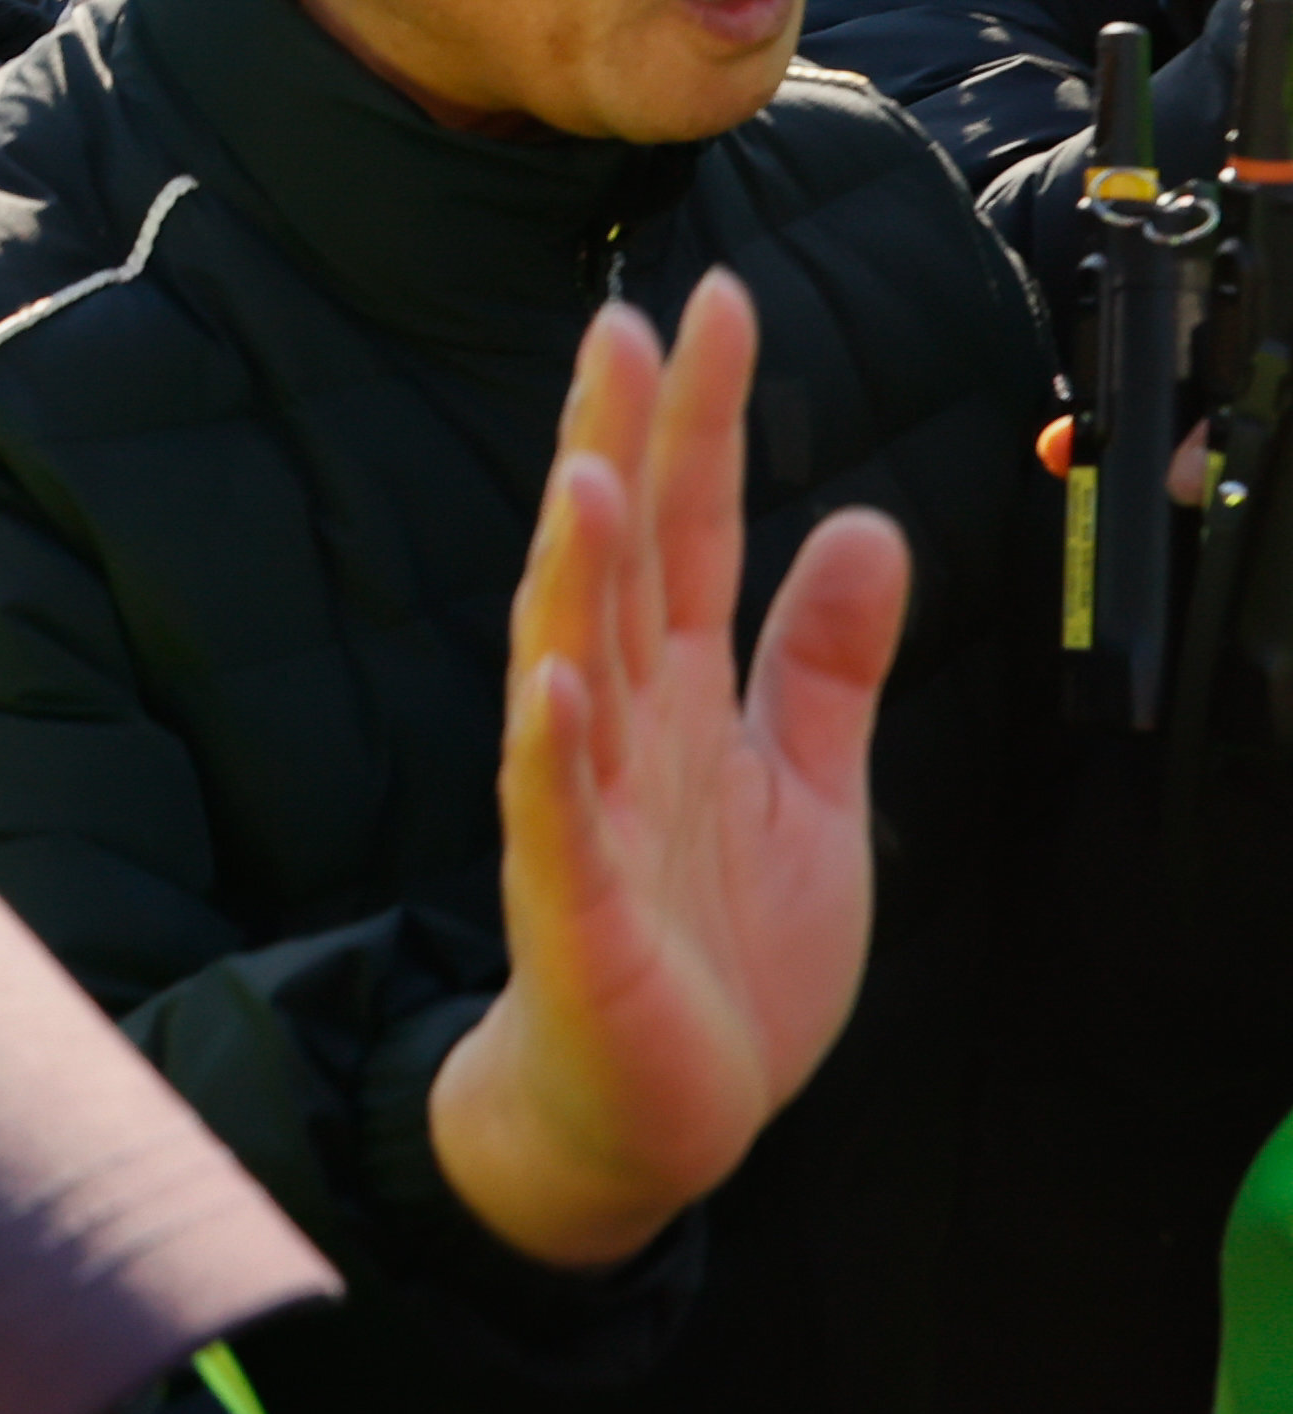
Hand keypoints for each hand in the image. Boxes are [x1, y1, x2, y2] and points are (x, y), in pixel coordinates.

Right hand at [427, 274, 908, 1270]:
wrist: (663, 1111)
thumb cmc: (721, 955)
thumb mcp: (808, 787)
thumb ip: (823, 661)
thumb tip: (861, 522)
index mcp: (683, 690)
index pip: (689, 525)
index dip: (702, 417)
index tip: (713, 303)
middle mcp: (625, 724)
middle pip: (619, 560)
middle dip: (621, 446)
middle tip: (627, 325)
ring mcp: (589, 806)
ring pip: (572, 661)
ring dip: (573, 573)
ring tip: (587, 476)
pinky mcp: (576, 902)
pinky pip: (555, 812)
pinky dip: (552, 747)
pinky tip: (555, 680)